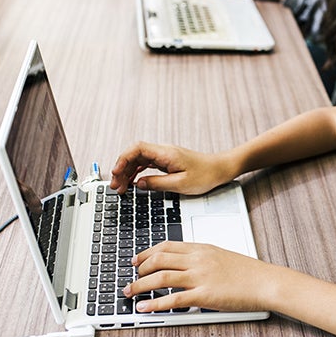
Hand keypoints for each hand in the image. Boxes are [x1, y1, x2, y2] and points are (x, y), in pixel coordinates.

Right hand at [109, 142, 235, 194]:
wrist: (220, 169)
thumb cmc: (205, 175)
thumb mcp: (181, 184)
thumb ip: (157, 184)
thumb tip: (139, 184)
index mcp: (166, 153)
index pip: (137, 149)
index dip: (123, 159)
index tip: (115, 173)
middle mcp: (163, 152)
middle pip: (134, 154)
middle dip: (121, 169)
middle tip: (115, 186)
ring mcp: (164, 156)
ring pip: (138, 160)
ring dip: (127, 172)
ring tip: (121, 187)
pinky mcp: (166, 162)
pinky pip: (146, 164)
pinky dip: (136, 173)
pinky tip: (133, 183)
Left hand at [124, 241, 273, 312]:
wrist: (265, 281)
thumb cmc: (247, 272)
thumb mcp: (220, 256)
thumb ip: (200, 259)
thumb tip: (183, 265)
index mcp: (201, 248)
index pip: (166, 245)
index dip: (146, 253)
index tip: (136, 260)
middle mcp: (197, 260)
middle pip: (158, 259)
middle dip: (139, 269)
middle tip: (131, 278)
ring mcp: (200, 277)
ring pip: (161, 277)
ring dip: (140, 285)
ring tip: (130, 293)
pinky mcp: (204, 295)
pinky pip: (173, 299)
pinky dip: (154, 304)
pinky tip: (144, 308)